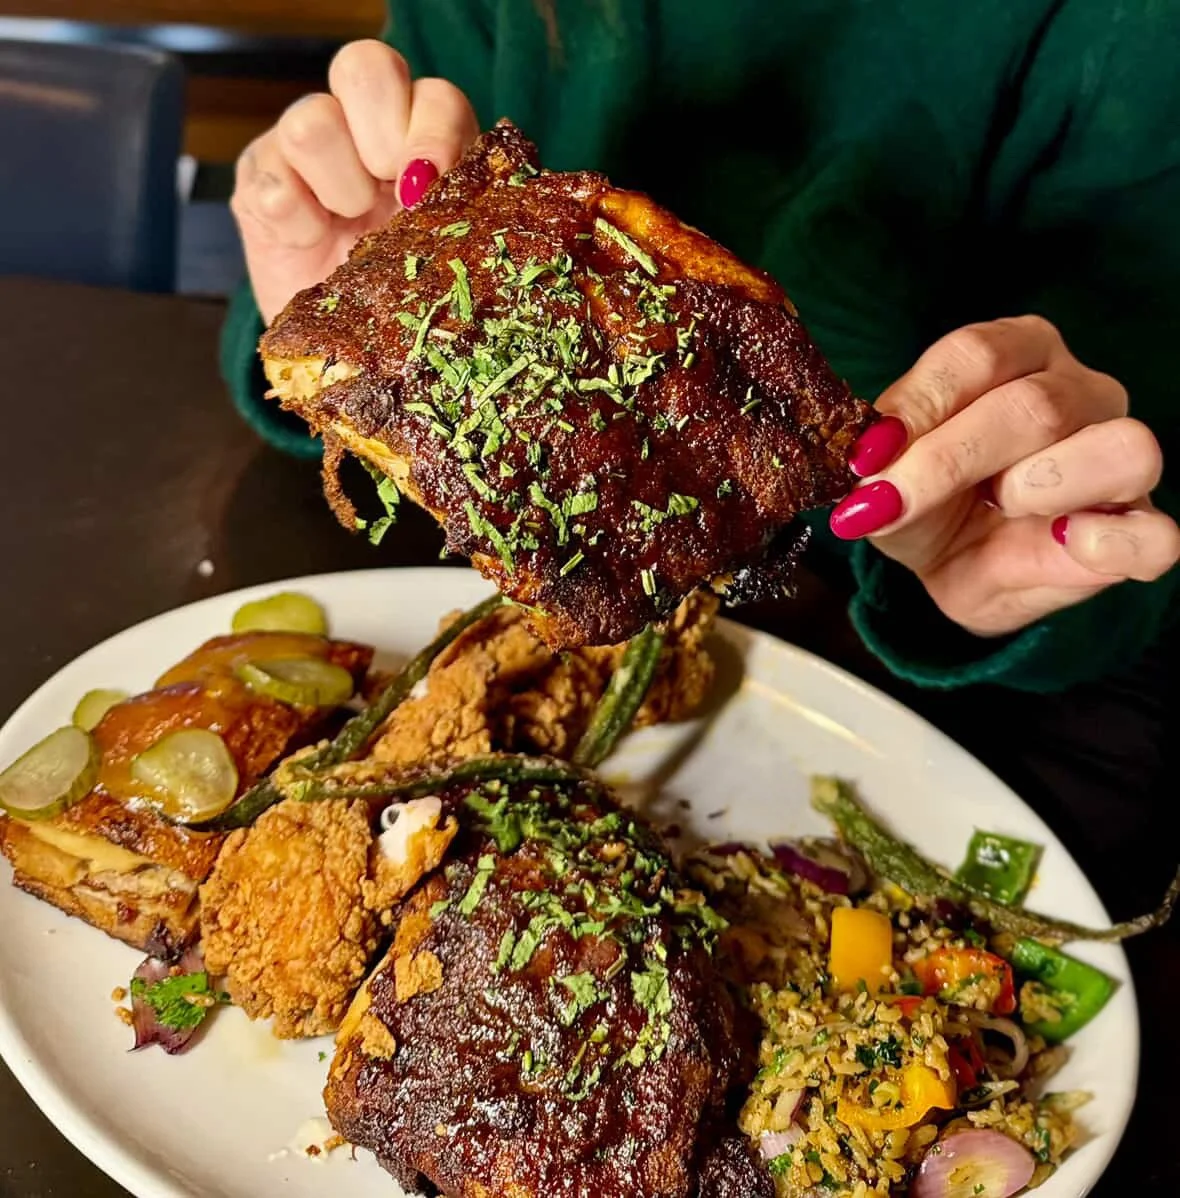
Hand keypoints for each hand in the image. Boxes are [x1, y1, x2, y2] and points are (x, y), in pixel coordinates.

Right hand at [231, 40, 479, 324]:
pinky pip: (270, 181)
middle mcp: (360, 125)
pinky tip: (310, 242)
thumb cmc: (405, 303)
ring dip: (340, 186)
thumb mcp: (448, 257)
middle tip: (393, 199)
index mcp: (419, 137)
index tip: (430, 190)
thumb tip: (473, 203)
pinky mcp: (257, 182)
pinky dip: (296, 222)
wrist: (348, 351)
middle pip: (364, 67)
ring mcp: (301, 147)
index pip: (430, 93)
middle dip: (383, 138)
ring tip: (348, 225)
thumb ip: (463, 214)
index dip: (433, 133)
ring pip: (312, 121)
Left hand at [829, 315, 1179, 635]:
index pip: (977, 355)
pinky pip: (1157, 534)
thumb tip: (870, 463)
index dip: (919, 405)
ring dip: (1038, 488)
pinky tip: (1059, 545)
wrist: (952, 567)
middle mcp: (1081, 393)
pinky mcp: (1142, 529)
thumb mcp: (887, 479)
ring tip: (995, 510)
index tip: (865, 458)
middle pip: (1036, 405)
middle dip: (949, 460)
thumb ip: (883, 462)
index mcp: (1017, 355)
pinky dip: (1108, 541)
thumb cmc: (926, 504)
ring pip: (1120, 448)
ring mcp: (1123, 459)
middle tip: (888, 503)